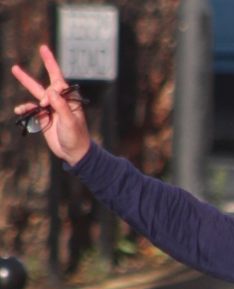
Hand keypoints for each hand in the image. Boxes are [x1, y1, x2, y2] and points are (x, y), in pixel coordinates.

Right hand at [10, 45, 91, 165]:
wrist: (73, 153)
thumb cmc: (76, 136)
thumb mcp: (70, 121)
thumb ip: (60, 106)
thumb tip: (51, 92)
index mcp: (69, 99)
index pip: (59, 79)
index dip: (51, 66)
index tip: (44, 61)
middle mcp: (60, 101)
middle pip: (49, 79)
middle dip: (47, 64)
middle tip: (42, 48)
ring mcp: (51, 108)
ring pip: (36, 92)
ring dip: (26, 81)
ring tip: (15, 69)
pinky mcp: (43, 117)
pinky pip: (31, 108)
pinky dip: (25, 108)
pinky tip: (20, 110)